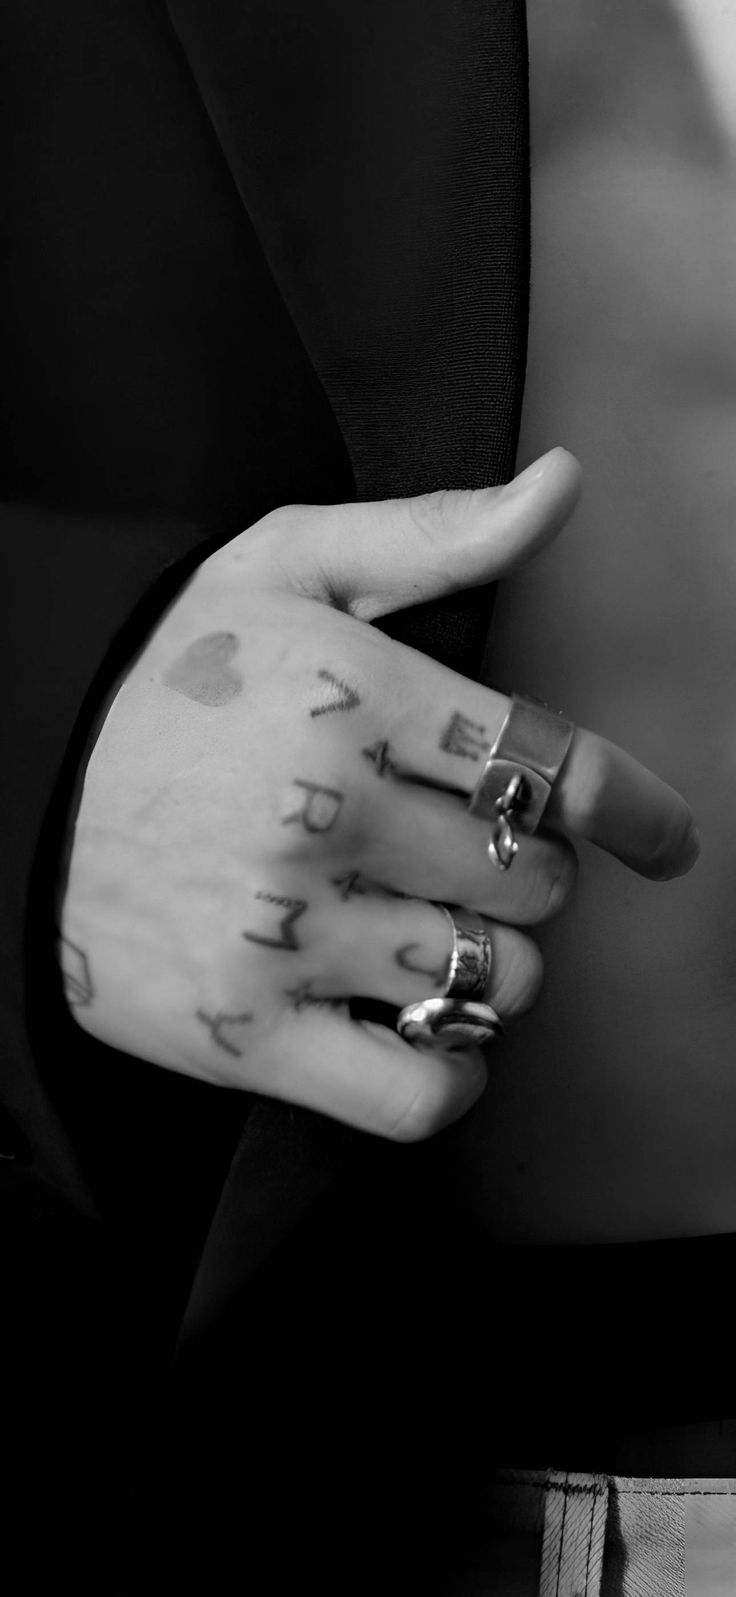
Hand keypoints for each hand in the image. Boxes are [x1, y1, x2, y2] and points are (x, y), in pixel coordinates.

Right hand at [58, 449, 697, 1139]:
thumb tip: (561, 485)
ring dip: (489, 963)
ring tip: (424, 930)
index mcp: (352, 694)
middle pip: (532, 882)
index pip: (550, 766)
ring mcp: (283, 931)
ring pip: (492, 981)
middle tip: (460, 860)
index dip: (632, 810)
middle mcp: (325, 813)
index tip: (662, 838)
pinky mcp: (245, 1033)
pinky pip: (419, 1092)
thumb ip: (430, 535)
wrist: (12, 786)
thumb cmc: (162, 679)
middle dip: (520, 873)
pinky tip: (418, 1025)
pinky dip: (449, 1071)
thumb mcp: (278, 569)